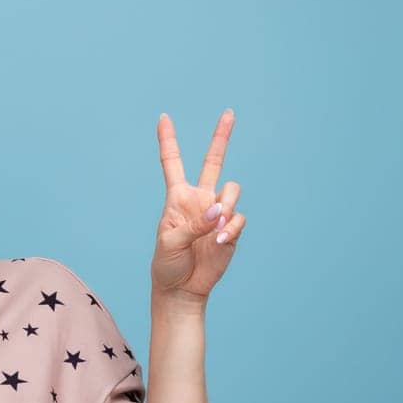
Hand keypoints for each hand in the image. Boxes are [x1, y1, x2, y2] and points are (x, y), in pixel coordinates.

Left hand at [150, 109, 246, 305]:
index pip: (172, 163)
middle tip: (229, 113)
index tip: (163, 117)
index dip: (168, 140)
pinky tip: (219, 243)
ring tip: (214, 231)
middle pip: (214, 161)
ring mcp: (218, 213)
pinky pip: (238, 218)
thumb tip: (219, 211)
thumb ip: (194, 224)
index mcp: (177, 198)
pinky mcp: (231, 228)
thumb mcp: (170, 243)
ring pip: (232, 190)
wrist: (182, 289)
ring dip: (226, 207)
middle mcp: (200, 199)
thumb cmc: (167, 264)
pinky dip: (230, 229)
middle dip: (222, 137)